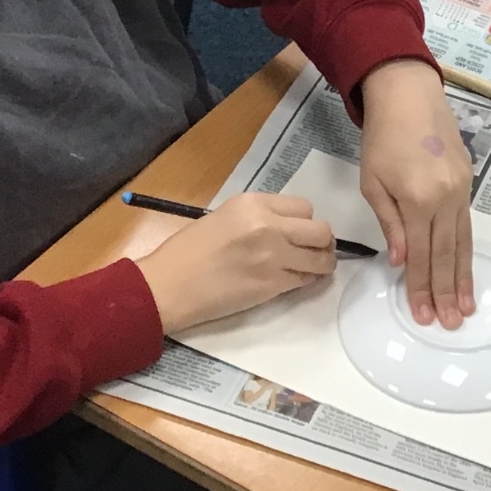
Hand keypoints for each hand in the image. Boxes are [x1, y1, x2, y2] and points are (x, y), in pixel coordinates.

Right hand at [135, 194, 335, 333]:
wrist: (167, 286)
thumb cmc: (187, 251)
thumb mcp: (224, 216)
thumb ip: (258, 216)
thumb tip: (287, 225)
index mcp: (254, 203)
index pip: (304, 207)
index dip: (304, 221)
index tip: (299, 231)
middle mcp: (269, 225)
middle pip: (320, 230)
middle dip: (322, 240)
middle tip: (314, 249)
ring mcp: (274, 256)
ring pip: (321, 257)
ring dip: (323, 262)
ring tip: (316, 266)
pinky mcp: (273, 285)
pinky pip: (307, 279)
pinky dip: (309, 279)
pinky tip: (300, 279)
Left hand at [358, 60, 474, 328]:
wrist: (409, 95)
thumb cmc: (382, 138)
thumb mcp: (373, 182)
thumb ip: (390, 223)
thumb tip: (400, 261)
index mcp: (418, 199)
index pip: (420, 254)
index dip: (420, 287)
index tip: (424, 315)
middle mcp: (446, 198)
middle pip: (447, 254)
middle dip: (447, 291)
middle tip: (452, 323)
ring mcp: (461, 189)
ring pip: (463, 242)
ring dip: (463, 276)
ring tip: (467, 306)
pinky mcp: (468, 181)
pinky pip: (467, 224)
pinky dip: (467, 250)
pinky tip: (466, 269)